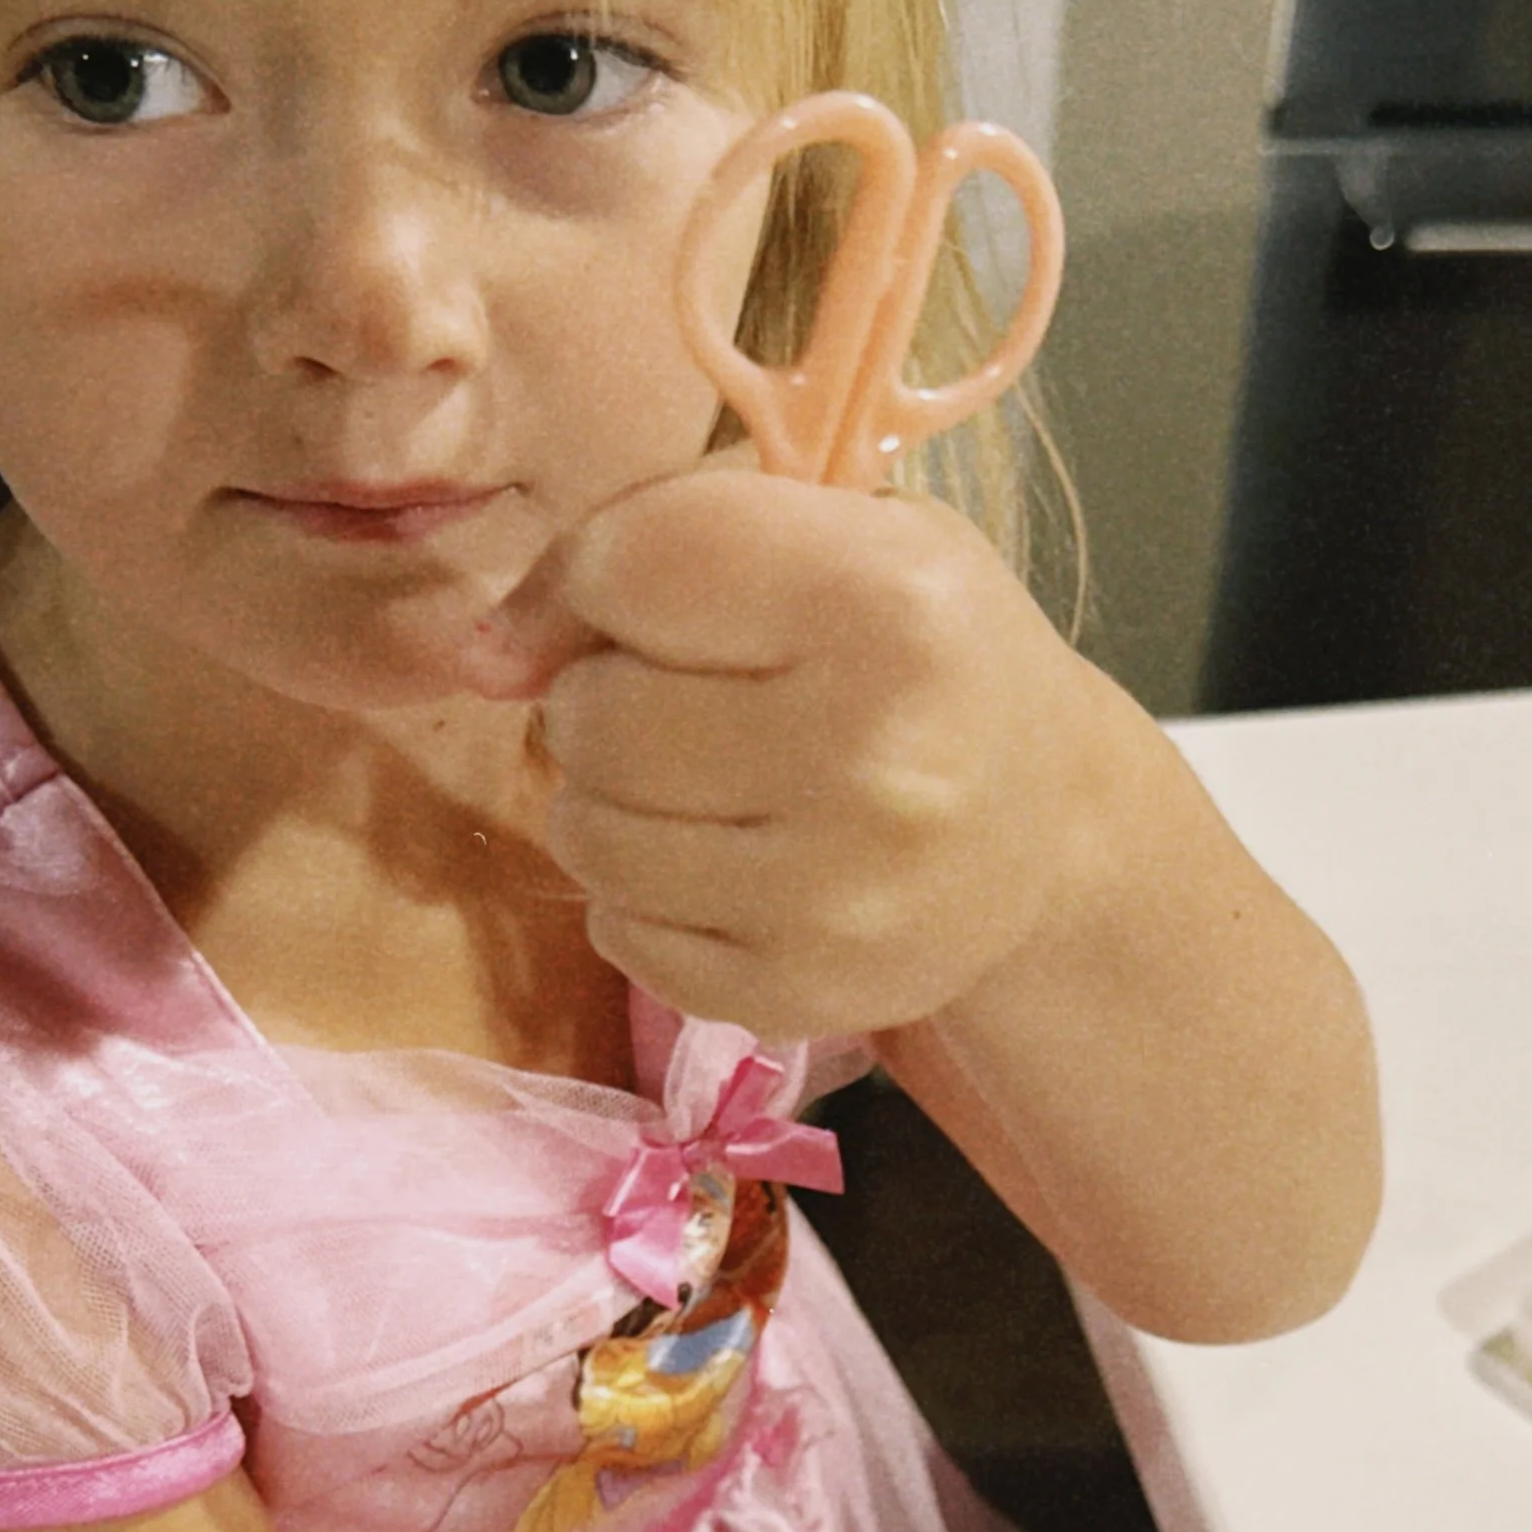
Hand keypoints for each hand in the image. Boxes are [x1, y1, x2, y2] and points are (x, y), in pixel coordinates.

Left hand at [458, 467, 1121, 1043]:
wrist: (1048, 833)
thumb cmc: (920, 655)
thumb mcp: (836, 539)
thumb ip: (658, 546)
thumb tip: (483, 658)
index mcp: (886, 600)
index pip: (637, 564)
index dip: (587, 580)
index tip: (613, 603)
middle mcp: (872, 753)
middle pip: (597, 715)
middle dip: (602, 700)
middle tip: (680, 705)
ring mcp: (837, 892)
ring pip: (591, 833)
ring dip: (609, 801)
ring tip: (694, 785)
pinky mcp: (804, 992)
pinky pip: (624, 937)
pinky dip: (642, 898)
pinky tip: (718, 866)